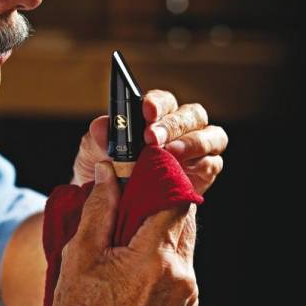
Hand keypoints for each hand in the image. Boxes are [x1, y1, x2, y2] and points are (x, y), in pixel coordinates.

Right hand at [35, 162, 197, 305]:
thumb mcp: (82, 253)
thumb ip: (100, 206)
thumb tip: (108, 171)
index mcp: (156, 259)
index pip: (175, 200)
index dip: (163, 179)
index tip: (146, 168)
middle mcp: (181, 276)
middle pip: (184, 219)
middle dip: (163, 201)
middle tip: (136, 194)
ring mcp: (187, 294)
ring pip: (185, 241)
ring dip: (165, 226)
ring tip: (133, 226)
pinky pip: (183, 265)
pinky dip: (166, 251)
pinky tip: (140, 255)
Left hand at [71, 90, 227, 193]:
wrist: (110, 204)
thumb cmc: (105, 170)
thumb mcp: (93, 151)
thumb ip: (99, 136)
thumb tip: (102, 126)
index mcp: (155, 115)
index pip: (164, 101)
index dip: (158, 103)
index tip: (146, 110)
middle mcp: (181, 128)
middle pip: (192, 115)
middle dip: (173, 125)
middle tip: (152, 138)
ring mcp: (196, 149)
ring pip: (212, 135)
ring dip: (192, 142)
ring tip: (170, 154)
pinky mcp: (204, 173)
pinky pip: (212, 163)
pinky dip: (201, 164)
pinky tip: (182, 171)